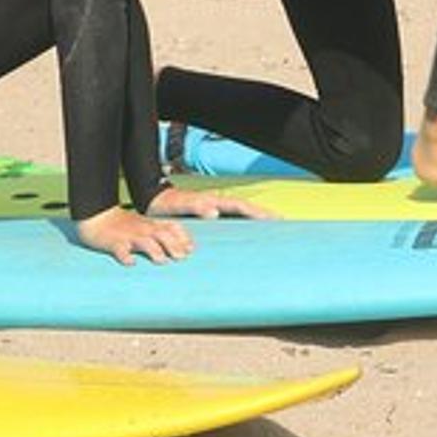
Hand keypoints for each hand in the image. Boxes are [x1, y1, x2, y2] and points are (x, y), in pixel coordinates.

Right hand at [76, 205, 193, 264]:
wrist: (97, 218)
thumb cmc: (124, 225)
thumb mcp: (146, 226)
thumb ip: (163, 234)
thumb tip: (184, 250)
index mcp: (151, 225)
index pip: (171, 227)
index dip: (182, 238)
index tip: (190, 250)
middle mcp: (142, 229)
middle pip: (161, 234)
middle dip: (172, 245)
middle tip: (180, 257)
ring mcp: (128, 236)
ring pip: (143, 241)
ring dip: (153, 249)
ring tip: (160, 260)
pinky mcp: (113, 244)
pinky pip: (119, 250)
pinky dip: (125, 256)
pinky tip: (130, 263)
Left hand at [146, 183, 276, 220]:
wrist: (154, 200)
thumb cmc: (166, 204)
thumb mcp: (180, 205)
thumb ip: (196, 206)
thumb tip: (215, 212)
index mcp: (214, 202)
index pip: (242, 208)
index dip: (258, 213)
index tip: (275, 219)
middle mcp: (217, 205)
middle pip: (246, 210)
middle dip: (264, 215)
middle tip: (282, 223)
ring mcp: (213, 211)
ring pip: (240, 215)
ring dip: (255, 221)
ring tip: (270, 229)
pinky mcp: (207, 218)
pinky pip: (230, 221)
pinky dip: (241, 225)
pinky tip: (245, 235)